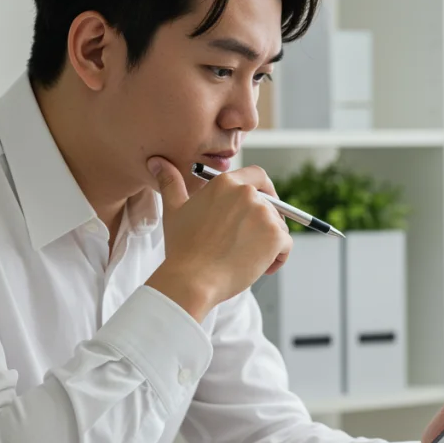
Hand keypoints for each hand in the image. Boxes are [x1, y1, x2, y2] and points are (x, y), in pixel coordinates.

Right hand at [145, 157, 290, 320]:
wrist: (192, 279)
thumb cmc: (182, 248)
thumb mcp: (174, 210)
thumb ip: (171, 183)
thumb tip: (156, 162)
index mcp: (226, 183)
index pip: (258, 175)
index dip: (266, 189)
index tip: (265, 203)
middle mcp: (247, 194)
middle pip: (271, 205)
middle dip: (264, 224)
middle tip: (248, 244)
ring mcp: (264, 214)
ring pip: (279, 226)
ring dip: (268, 243)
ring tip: (244, 258)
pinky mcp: (276, 236)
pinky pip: (286, 246)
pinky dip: (278, 258)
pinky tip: (258, 268)